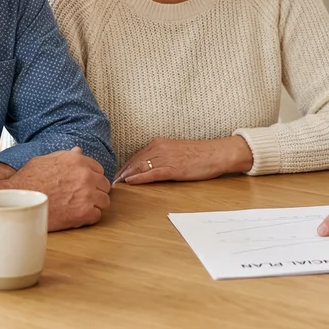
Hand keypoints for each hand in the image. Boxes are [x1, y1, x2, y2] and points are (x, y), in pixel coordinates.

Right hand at [8, 147, 110, 230]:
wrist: (18, 199)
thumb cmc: (28, 179)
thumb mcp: (46, 160)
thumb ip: (66, 156)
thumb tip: (78, 150)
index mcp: (78, 160)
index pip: (99, 170)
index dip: (92, 178)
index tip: (85, 185)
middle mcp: (86, 175)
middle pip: (104, 185)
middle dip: (96, 191)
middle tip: (83, 197)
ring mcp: (87, 194)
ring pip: (104, 201)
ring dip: (95, 204)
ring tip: (80, 207)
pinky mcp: (84, 212)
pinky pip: (97, 215)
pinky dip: (89, 217)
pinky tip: (77, 216)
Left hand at [113, 136, 252, 184]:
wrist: (217, 153)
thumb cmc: (200, 154)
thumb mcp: (177, 151)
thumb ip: (163, 156)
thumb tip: (150, 166)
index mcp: (160, 143)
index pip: (136, 155)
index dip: (125, 166)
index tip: (117, 175)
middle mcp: (160, 148)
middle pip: (135, 161)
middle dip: (122, 172)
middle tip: (111, 182)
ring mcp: (166, 158)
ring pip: (140, 167)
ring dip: (127, 176)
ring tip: (117, 185)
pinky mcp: (173, 168)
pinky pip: (152, 173)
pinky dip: (139, 178)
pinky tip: (131, 182)